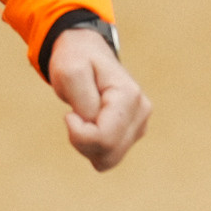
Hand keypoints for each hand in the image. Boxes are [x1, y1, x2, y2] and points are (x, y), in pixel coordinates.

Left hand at [47, 25, 151, 171]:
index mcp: (129, 96)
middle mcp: (141, 111)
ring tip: (81, 118)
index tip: (69, 113)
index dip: (78, 133)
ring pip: (108, 159)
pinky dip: (92, 147)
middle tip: (73, 116)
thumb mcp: (69, 72)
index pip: (104, 138)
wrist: (85, 51)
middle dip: (82, 142)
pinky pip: (109, 156)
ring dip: (87, 145)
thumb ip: (83, 103)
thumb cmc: (76, 60)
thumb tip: (94, 127)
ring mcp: (140, 123)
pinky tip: (89, 125)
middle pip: (108, 153)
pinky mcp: (133, 132)